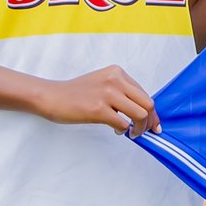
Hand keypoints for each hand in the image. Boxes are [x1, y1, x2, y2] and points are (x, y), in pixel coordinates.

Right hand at [33, 66, 158, 134]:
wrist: (51, 96)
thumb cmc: (76, 93)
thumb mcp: (102, 82)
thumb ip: (121, 91)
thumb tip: (141, 110)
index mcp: (117, 73)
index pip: (144, 93)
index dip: (152, 112)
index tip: (153, 124)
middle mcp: (115, 80)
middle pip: (148, 103)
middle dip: (150, 121)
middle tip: (144, 131)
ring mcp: (107, 94)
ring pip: (140, 114)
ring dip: (139, 128)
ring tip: (132, 133)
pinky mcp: (98, 109)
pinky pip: (123, 123)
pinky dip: (124, 130)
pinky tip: (117, 130)